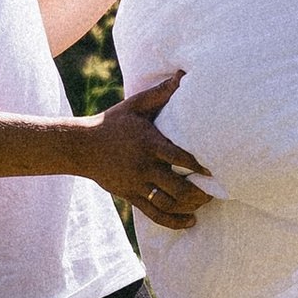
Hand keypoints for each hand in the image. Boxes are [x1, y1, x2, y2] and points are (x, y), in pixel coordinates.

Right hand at [81, 72, 211, 227]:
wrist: (81, 146)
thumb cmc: (113, 122)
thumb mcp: (135, 105)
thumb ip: (161, 93)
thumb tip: (182, 75)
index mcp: (149, 143)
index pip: (178, 157)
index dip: (198, 165)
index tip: (216, 168)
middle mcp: (144, 166)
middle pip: (177, 186)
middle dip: (199, 191)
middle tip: (216, 190)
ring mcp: (137, 184)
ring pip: (168, 203)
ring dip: (190, 206)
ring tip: (206, 202)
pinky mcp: (131, 196)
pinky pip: (155, 214)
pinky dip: (174, 222)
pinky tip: (191, 222)